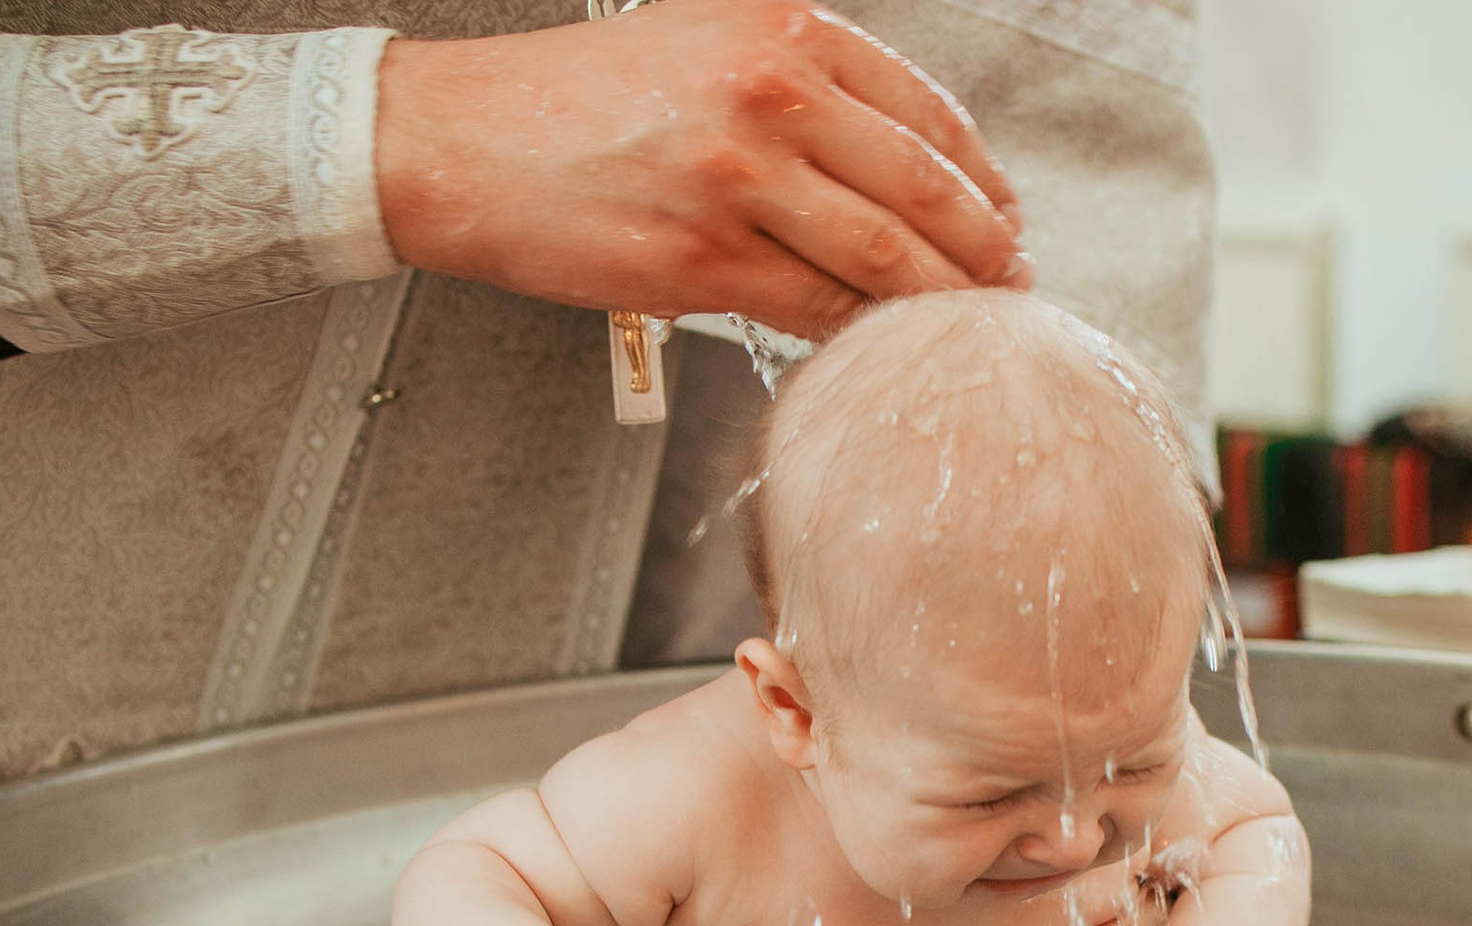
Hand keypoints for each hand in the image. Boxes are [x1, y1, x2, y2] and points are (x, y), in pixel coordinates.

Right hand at [375, 0, 1031, 339]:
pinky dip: (862, 333)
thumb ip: (802, 84)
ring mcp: (739, 177)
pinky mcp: (703, 259)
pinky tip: (883, 347)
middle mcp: (771, 90)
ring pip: (883, 256)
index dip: (981, 178)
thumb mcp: (704, 43)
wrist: (462, 141)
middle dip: (983, 248)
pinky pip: (816, 308)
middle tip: (1010, 286)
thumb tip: (904, 168)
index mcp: (784, 28)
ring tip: (966, 326)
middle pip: (923, 187)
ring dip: (941, 302)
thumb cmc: (580, 103)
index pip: (925, 112)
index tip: (1005, 218)